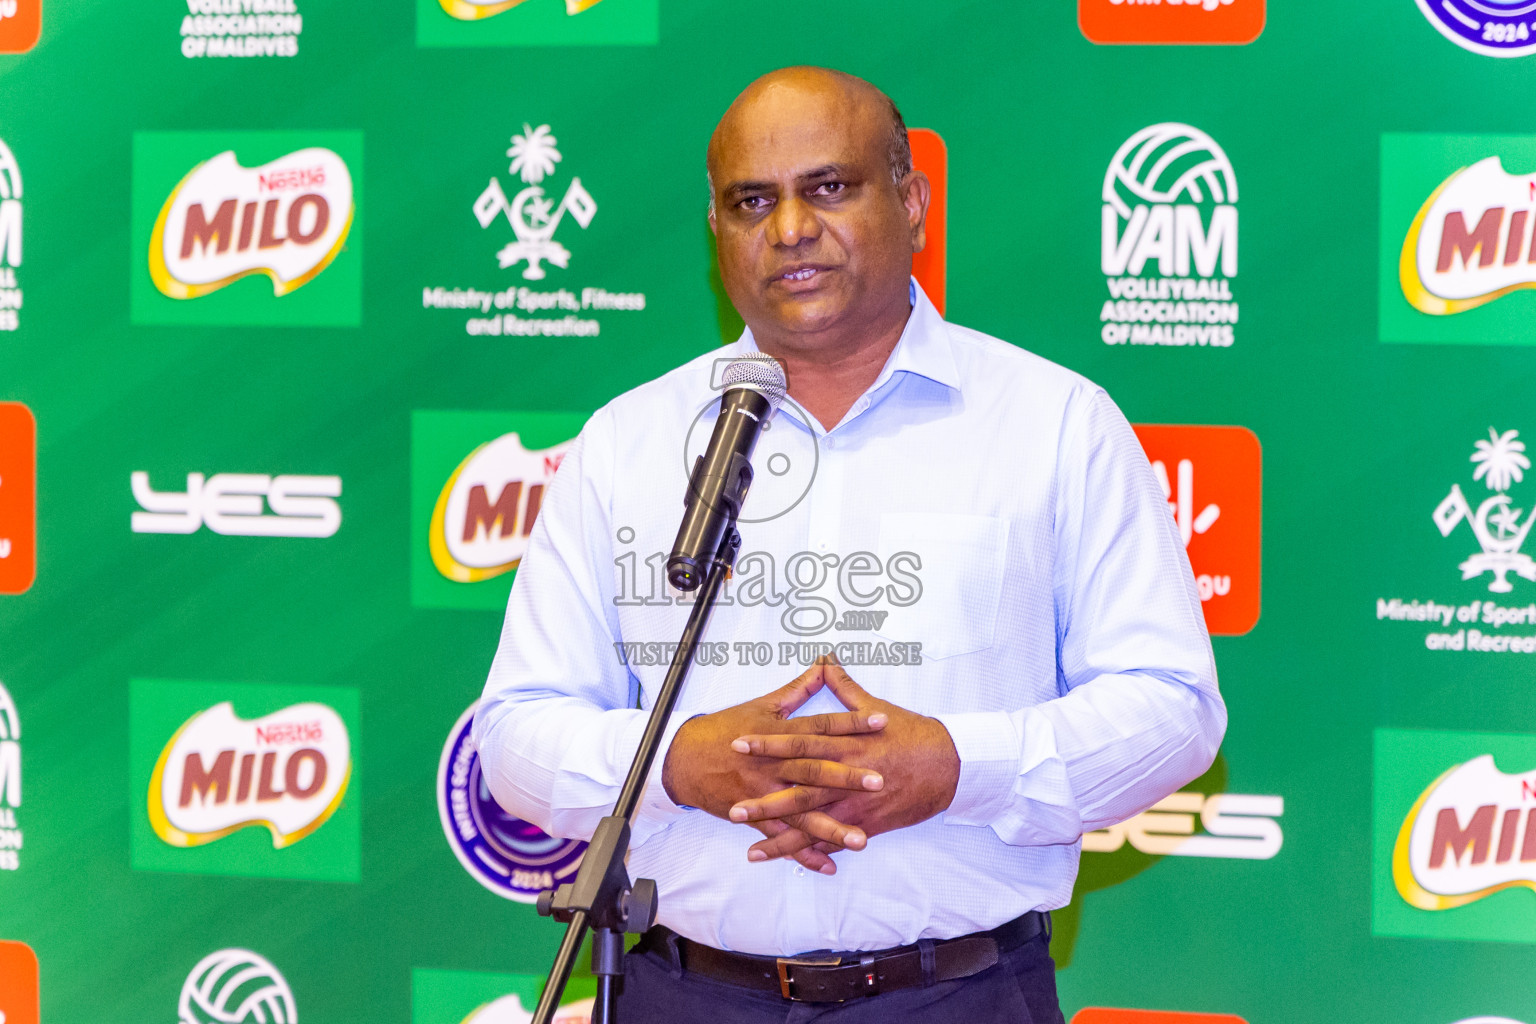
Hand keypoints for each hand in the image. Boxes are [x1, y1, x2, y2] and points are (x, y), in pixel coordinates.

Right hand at [660, 661, 887, 861]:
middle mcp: (774, 765)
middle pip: (815, 770)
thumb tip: (825, 664)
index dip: (852, 723)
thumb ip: (799, 689)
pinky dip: (803, 853)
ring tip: (862, 840)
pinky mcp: (753, 816)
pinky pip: (781, 838)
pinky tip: (829, 865)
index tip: (882, 721)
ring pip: (802, 812)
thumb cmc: (725, 728)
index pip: (821, 726)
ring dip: (832, 828)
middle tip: (879, 781)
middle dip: (847, 777)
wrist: (683, 759)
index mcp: (780, 734)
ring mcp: (763, 793)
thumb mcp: (764, 705)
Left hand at [727, 658, 960, 863]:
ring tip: (751, 850)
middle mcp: (847, 777)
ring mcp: (856, 806)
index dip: (768, 743)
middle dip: (765, 802)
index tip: (738, 742)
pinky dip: (814, 854)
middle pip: (799, 791)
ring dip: (782, 839)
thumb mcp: (876, 707)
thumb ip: (845, 687)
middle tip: (733, 808)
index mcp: (845, 744)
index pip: (799, 743)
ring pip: (813, 826)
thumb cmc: (913, 734)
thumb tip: (827, 659)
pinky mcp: (868, 825)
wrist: (950, 766)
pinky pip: (836, 843)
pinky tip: (792, 862)